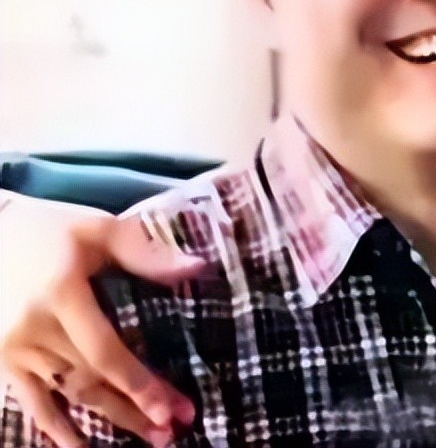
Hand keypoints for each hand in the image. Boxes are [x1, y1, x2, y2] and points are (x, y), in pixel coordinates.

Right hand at [0, 198, 205, 446]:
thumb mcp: (99, 229)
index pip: (105, 352)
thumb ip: (147, 253)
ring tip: (147, 440)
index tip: (172, 408)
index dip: (139, 385)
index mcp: (60, 295)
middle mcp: (32, 330)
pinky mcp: (1, 361)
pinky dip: (54, 430)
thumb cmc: (50, 227)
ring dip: (107, 423)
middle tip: (174, 431)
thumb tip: (198, 268)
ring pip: (67, 397)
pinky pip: (31, 403)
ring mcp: (12, 350)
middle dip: (135, 409)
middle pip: (91, 381)